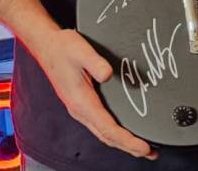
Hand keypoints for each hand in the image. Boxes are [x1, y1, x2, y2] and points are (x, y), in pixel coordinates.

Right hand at [35, 28, 156, 159]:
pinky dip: (114, 134)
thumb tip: (107, 74)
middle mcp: (80, 110)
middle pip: (107, 136)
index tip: (143, 147)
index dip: (127, 140)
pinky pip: (100, 125)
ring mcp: (80, 109)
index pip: (108, 128)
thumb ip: (96, 62)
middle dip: (129, 147)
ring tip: (141, 148)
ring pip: (103, 133)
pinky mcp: (82, 104)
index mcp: (81, 101)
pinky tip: (122, 133)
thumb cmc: (63, 48)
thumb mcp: (81, 50)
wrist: (47, 45)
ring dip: (122, 143)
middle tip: (150, 153)